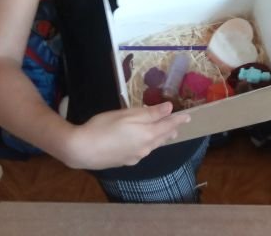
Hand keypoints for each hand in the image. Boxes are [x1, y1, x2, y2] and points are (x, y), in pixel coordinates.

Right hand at [63, 102, 190, 169]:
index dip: (178, 119)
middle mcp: (145, 148)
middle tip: (179, 123)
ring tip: (167, 132)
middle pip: (163, 137)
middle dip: (172, 129)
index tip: (188, 116)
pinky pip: (143, 151)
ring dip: (161, 137)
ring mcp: (135, 157)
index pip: (168, 125)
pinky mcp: (125, 161)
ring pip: (153, 145)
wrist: (82, 150)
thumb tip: (168, 108)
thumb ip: (150, 113)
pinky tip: (145, 142)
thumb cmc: (103, 127)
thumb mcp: (127, 115)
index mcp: (148, 134)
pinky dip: (149, 144)